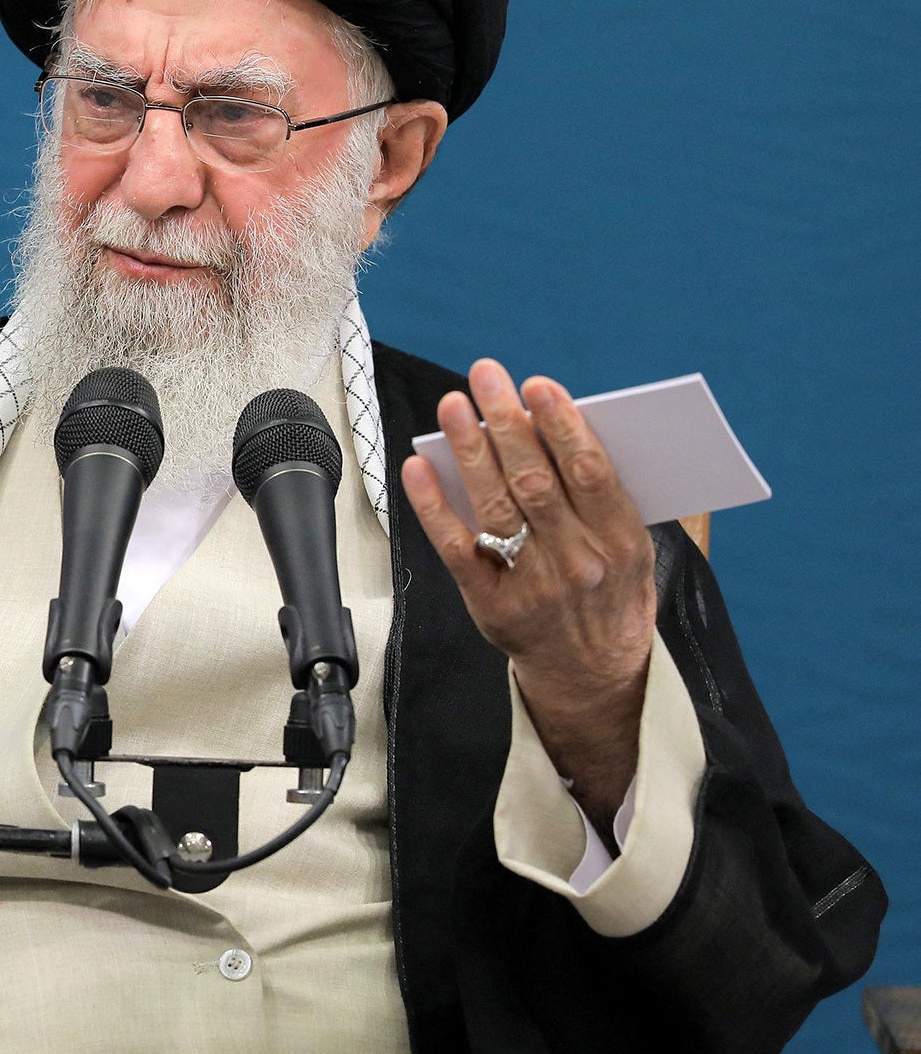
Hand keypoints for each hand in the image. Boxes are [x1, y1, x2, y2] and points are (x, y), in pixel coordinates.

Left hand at [401, 359, 657, 837]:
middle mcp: (579, 565)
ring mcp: (532, 587)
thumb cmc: (612, 594)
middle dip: (508, 423)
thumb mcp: (634, 549)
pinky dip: (434, 506)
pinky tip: (418, 466)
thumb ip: (605, 496)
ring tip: (454, 406)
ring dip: (470, 451)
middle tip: (486, 377)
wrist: (595, 676)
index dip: (562, 425)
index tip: (537, 385)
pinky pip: (456, 548)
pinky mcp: (490, 606)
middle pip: (536, 482)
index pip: (590, 473)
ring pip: (496, 507)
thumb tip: (563, 426)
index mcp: (623, 545)